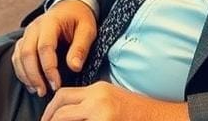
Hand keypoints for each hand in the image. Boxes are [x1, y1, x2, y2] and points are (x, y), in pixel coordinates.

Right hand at [12, 0, 95, 95]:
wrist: (70, 6)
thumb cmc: (79, 18)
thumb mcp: (87, 29)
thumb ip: (81, 47)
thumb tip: (74, 67)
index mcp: (50, 22)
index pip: (45, 47)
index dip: (49, 68)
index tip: (56, 84)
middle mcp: (34, 27)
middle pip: (27, 53)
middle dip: (34, 76)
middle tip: (45, 92)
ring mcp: (27, 33)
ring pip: (19, 56)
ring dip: (26, 76)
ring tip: (39, 91)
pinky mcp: (25, 40)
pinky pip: (17, 57)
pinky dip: (22, 72)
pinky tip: (31, 84)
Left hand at [41, 81, 189, 120]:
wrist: (160, 117)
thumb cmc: (136, 111)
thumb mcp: (111, 97)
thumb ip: (90, 102)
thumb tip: (68, 112)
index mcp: (97, 90)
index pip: (63, 95)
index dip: (50, 109)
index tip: (46, 119)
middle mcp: (97, 101)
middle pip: (62, 110)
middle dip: (50, 120)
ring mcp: (101, 116)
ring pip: (67, 120)